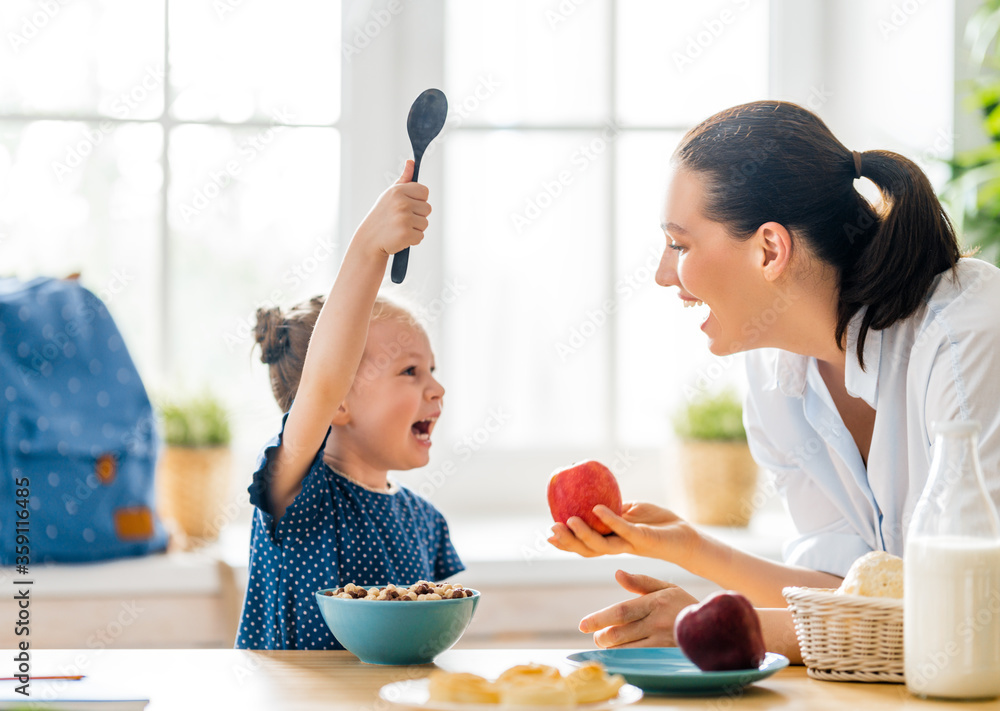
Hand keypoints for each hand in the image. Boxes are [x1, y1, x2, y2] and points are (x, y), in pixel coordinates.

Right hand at [353, 160, 430, 257]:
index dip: (419, 200)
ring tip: (399, 227)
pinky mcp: (406, 234)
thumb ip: (404, 179)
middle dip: (418, 216)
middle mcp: (401, 203)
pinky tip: (399, 236)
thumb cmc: (381, 216)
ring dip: (415, 228)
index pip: (424, 192)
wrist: (369, 240)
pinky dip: (412, 239)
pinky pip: (421, 236)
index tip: (408, 205)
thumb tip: (411, 162)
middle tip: (401, 219)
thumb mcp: (390, 195)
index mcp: (398, 191)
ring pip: (425, 223)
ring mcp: (404, 219)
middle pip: (427, 209)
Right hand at [547, 501, 697, 565]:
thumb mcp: (630, 512)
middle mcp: (617, 546)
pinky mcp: (642, 537)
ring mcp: (628, 543)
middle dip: (568, 542)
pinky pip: (623, 528)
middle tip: (552, 531)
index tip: (548, 535)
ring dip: (583, 534)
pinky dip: (609, 518)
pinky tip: (597, 508)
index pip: (584, 545)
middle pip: (587, 549)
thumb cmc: (657, 523)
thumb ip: (614, 509)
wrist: (683, 534)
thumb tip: (595, 499)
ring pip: (601, 544)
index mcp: (611, 540)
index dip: (566, 543)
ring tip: (569, 521)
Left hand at [579, 571, 697, 647]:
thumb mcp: (665, 586)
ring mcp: (660, 639)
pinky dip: (623, 654)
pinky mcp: (663, 652)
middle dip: (602, 636)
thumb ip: (640, 581)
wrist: (712, 626)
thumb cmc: (682, 603)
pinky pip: (637, 655)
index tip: (583, 625)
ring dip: (610, 646)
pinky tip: (617, 652)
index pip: (621, 611)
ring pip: (626, 647)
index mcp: (654, 602)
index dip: (599, 618)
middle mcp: (656, 621)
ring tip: (604, 642)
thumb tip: (617, 573)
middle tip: (596, 635)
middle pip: (620, 632)